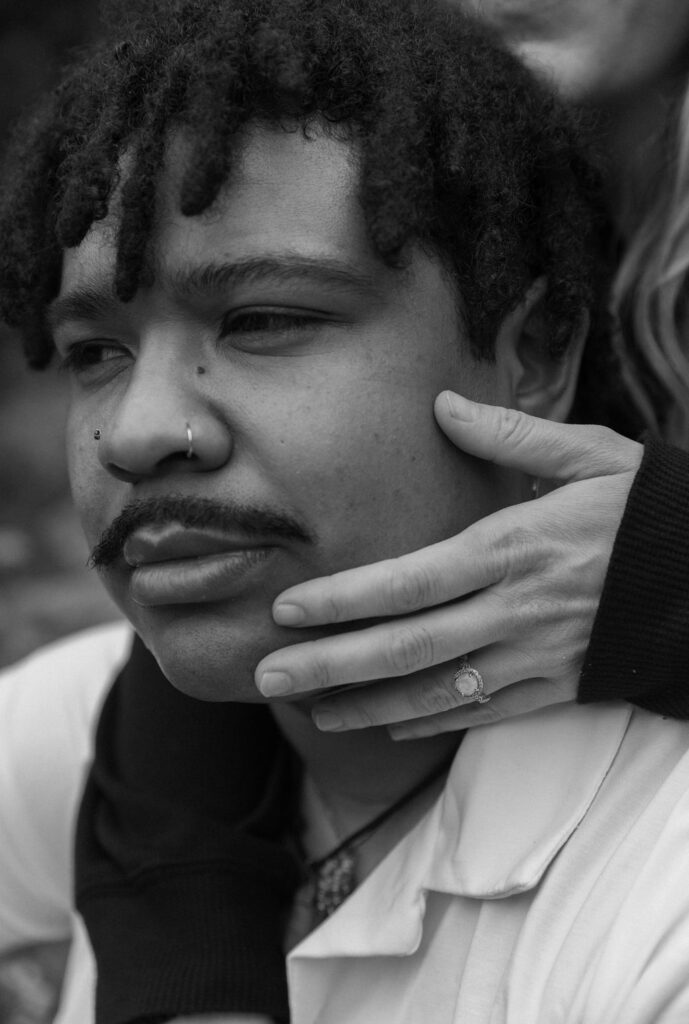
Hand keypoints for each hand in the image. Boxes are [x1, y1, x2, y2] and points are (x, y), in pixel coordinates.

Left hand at [255, 392, 642, 736]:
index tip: (287, 609)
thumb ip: (513, 435)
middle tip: (268, 675)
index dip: (344, 599)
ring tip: (312, 713)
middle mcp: (516, 609)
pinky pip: (486, 714)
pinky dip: (433, 722)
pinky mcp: (561, 685)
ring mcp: (537, 655)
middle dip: (333, 665)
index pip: (410, 580)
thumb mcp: (593, 455)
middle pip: (408, 646)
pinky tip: (388, 727)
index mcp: (514, 547)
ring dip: (369, 706)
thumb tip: (443, 404)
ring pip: (439, 692)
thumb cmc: (650, 510)